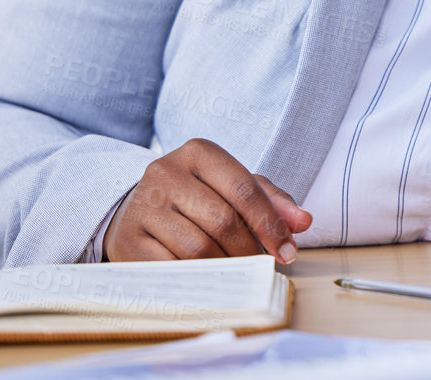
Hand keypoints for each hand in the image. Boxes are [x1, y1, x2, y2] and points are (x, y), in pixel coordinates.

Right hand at [103, 137, 311, 262]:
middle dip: (250, 249)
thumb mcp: (233, 188)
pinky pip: (172, 268)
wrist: (136, 210)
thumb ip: (271, 201)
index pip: (245, 190)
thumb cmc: (196, 198)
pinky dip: (197, 278)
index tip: (288, 251)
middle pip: (224, 220)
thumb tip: (303, 221)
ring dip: (225, 266)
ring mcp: (143, 205)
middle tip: (260, 265)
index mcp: (199, 152)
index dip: (271, 225)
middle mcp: (166, 172)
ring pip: (198, 248)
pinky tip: (207, 279)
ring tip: (235, 270)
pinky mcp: (128, 239)